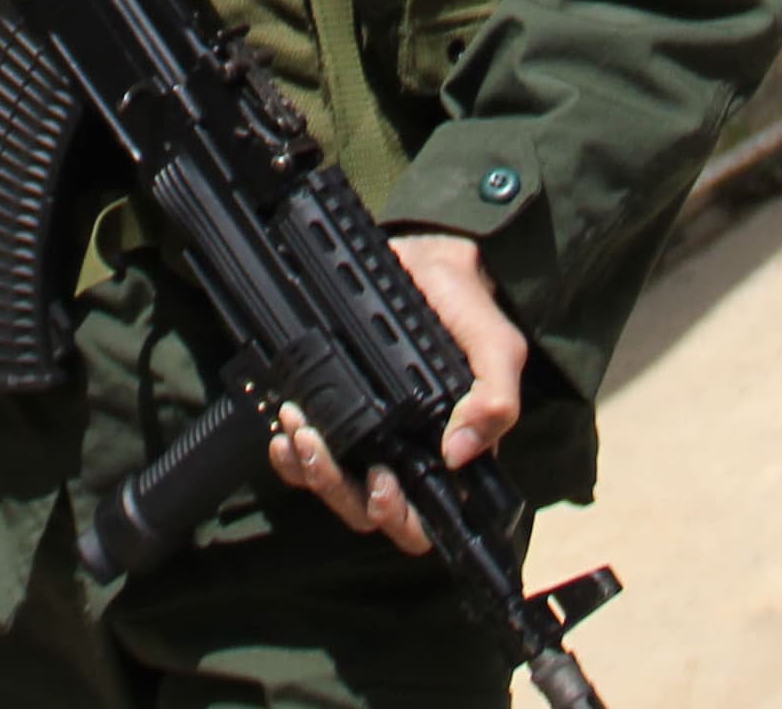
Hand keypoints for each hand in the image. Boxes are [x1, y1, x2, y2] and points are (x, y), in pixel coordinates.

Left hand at [269, 234, 525, 553]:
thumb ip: (494, 399)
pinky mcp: (337, 415)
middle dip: (337, 490)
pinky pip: (306, 459)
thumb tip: (459, 454)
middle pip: (366, 511)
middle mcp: (406, 456)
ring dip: (309, 469)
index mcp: (448, 454)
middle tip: (319, 448)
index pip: (423, 517)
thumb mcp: (496, 349)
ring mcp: (368, 440)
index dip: (398, 516)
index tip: (380, 481)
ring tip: (298, 427)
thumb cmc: (469, 311)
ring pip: (333, 488)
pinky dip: (289, 454)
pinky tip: (284, 429)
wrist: (429, 263)